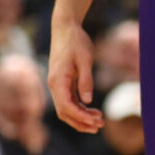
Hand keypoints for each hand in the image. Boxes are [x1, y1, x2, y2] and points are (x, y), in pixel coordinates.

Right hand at [48, 18, 103, 132]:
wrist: (65, 28)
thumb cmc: (76, 42)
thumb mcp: (85, 59)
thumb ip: (86, 80)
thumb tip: (88, 100)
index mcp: (58, 81)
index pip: (65, 107)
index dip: (80, 117)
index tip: (94, 122)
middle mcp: (54, 85)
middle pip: (64, 112)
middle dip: (81, 122)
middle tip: (99, 126)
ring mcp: (57, 85)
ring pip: (66, 108)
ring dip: (81, 117)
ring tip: (99, 121)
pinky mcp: (62, 83)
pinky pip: (69, 101)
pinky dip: (80, 108)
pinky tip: (92, 110)